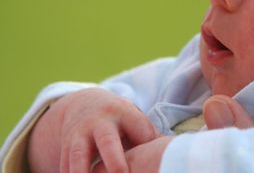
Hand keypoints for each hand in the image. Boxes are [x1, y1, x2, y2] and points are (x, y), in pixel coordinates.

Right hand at [27, 88, 158, 172]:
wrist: (83, 105)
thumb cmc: (120, 119)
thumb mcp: (135, 119)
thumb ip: (150, 135)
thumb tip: (172, 152)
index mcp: (123, 113)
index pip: (139, 128)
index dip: (146, 143)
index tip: (152, 159)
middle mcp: (99, 122)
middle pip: (107, 142)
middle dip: (115, 162)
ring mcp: (79, 135)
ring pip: (78, 157)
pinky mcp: (65, 148)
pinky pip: (65, 165)